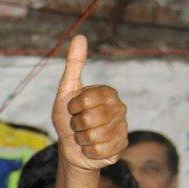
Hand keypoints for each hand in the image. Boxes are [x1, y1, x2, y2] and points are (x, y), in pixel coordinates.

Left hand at [52, 35, 127, 171]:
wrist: (70, 148)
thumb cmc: (67, 118)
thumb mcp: (66, 91)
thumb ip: (74, 65)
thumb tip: (80, 36)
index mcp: (108, 93)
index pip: (86, 99)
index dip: (72, 107)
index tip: (72, 109)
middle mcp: (119, 108)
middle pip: (89, 119)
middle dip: (75, 125)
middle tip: (77, 124)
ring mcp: (122, 128)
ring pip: (94, 136)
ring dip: (81, 139)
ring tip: (83, 136)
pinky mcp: (120, 146)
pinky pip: (99, 151)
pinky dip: (88, 151)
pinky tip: (90, 147)